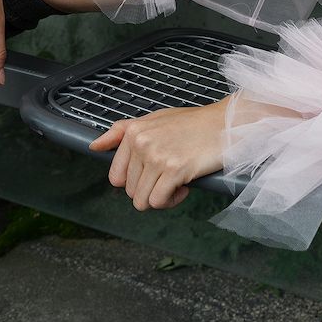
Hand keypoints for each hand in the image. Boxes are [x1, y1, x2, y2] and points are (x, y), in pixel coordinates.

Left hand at [89, 99, 228, 210]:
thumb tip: (94, 146)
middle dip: (150, 189)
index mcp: (134, 132)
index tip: (151, 174)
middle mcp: (142, 143)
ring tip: (177, 181)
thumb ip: (122, 132)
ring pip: (142, 200)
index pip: (116, 176)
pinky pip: (158, 201)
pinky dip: (172, 200)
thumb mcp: (155, 119)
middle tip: (170, 175)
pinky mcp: (175, 169)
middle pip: (131, 191)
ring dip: (161, 197)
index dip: (134, 182)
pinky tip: (184, 186)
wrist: (226, 123)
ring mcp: (157, 156)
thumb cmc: (193, 124)